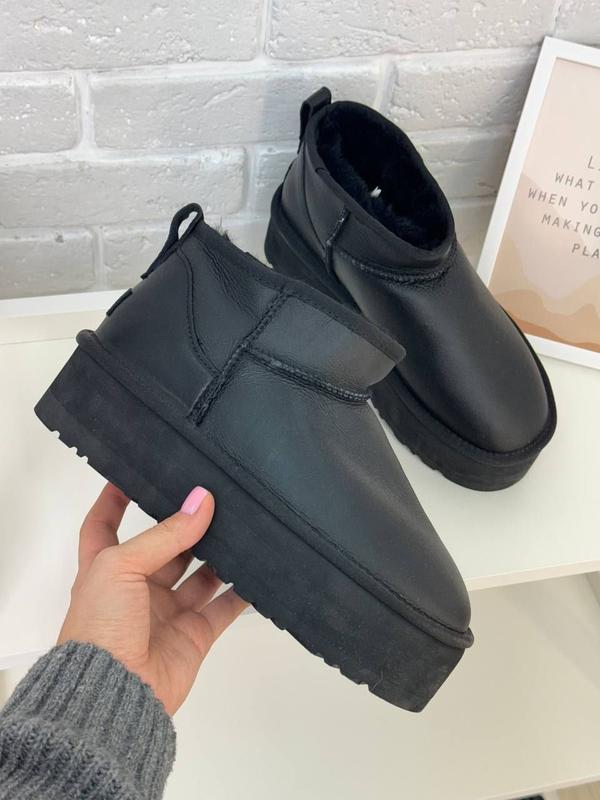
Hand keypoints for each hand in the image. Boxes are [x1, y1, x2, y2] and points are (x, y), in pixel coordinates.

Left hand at [58, 483, 247, 714]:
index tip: (135, 471)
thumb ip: (165, 535)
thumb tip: (202, 500)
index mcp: (104, 568)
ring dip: (220, 552)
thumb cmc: (101, 625)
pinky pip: (224, 607)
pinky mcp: (195, 635)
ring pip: (199, 574)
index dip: (114, 499)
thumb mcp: (122, 566)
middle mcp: (136, 587)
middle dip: (187, 523)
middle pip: (165, 546)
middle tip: (216, 494)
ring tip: (244, 523)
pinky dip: (243, 591)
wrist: (113, 696)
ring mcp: (167, 612)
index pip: (103, 524)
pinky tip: (260, 568)